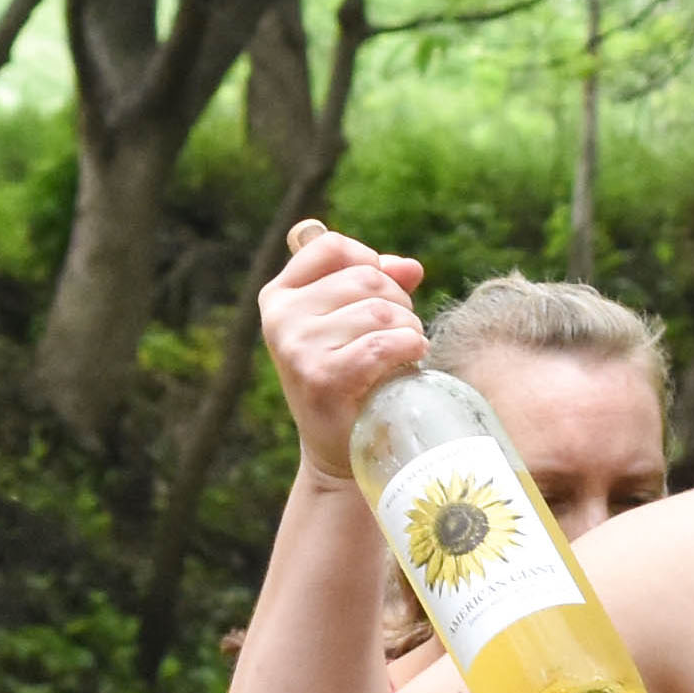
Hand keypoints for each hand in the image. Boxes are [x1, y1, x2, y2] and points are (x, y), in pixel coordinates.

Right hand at [262, 220, 430, 481]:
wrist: (339, 446)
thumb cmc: (350, 377)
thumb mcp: (353, 323)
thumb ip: (379, 285)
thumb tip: (410, 268)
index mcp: (279, 296)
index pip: (330, 246)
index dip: (370, 261)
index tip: (384, 292)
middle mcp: (280, 317)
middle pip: (365, 278)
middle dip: (399, 303)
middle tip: (401, 333)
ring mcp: (296, 347)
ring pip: (379, 311)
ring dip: (408, 329)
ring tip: (406, 351)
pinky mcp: (320, 377)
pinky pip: (381, 344)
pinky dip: (409, 348)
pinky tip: (414, 358)